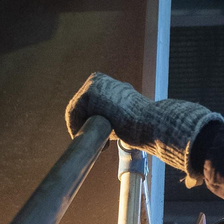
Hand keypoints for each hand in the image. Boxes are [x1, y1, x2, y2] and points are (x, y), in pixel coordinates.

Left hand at [65, 73, 221, 172]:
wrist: (150, 121)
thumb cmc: (144, 121)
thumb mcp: (127, 111)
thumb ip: (115, 112)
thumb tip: (112, 124)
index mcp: (106, 81)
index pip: (89, 103)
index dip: (91, 120)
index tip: (103, 134)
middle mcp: (97, 79)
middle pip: (79, 106)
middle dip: (85, 125)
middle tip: (100, 143)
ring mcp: (91, 86)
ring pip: (74, 112)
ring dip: (82, 129)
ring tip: (100, 144)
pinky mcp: (87, 96)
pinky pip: (73, 116)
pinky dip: (79, 130)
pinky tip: (96, 141)